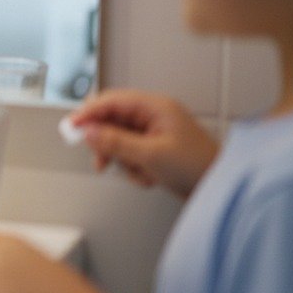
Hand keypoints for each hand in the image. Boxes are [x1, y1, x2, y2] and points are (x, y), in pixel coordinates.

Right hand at [68, 89, 219, 197]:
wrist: (221, 190)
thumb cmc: (199, 167)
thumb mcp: (151, 155)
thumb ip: (116, 142)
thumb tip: (88, 132)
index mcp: (155, 107)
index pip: (112, 101)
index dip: (89, 113)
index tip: (72, 127)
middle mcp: (153, 116)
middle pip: (112, 121)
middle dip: (105, 142)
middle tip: (99, 159)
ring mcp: (154, 134)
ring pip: (118, 141)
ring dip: (122, 160)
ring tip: (136, 173)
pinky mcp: (154, 151)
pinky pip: (129, 155)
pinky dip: (133, 168)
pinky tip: (149, 178)